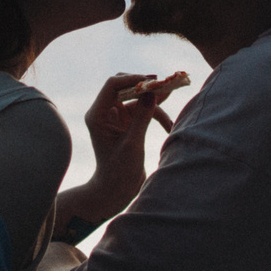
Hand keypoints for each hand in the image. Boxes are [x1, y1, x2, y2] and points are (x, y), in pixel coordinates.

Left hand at [55, 71, 187, 225]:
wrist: (116, 191)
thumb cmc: (119, 171)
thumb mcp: (132, 144)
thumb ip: (142, 118)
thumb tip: (151, 93)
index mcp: (98, 115)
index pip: (112, 85)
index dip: (133, 79)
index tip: (153, 82)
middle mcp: (105, 112)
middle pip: (125, 86)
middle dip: (145, 86)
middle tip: (166, 85)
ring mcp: (116, 116)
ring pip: (137, 97)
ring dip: (155, 100)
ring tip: (173, 95)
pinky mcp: (127, 122)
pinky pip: (143, 110)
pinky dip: (156, 114)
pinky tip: (169, 125)